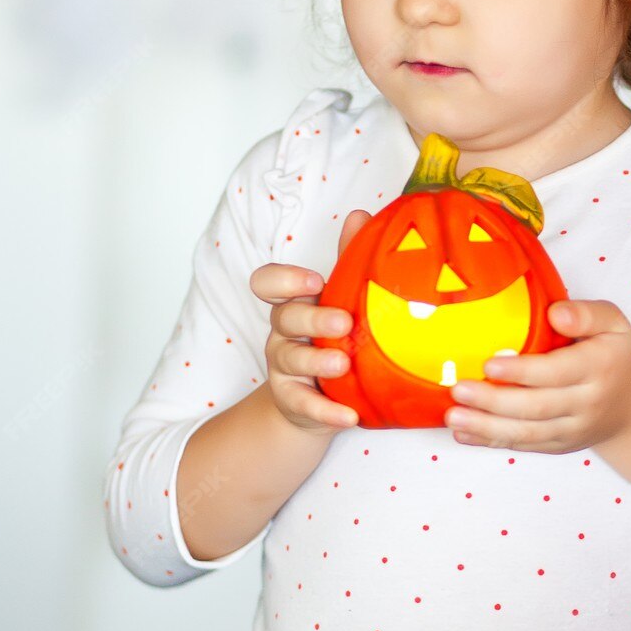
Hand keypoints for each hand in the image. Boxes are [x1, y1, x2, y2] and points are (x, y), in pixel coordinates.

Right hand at [249, 209, 370, 432]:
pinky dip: (327, 412)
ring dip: (317, 362)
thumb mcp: (342, 299)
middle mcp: (283, 332)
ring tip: (343, 365)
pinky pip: (304, 405)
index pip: (268, 282)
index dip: (285, 279)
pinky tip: (350, 416)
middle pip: (284, 318)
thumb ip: (350, 259)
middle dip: (312, 318)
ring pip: (290, 359)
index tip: (314, 279)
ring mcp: (284, 367)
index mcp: (294, 302)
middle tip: (344, 323)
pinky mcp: (293, 402)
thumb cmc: (333, 338)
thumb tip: (363, 214)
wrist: (317, 400)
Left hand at [445, 298, 630, 453]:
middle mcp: (588, 402)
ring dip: (487, 427)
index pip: (558, 372)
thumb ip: (587, 313)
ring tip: (454, 416)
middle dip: (494, 401)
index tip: (489, 365)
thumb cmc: (613, 355)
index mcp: (600, 366)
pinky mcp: (559, 446)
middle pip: (537, 406)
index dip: (522, 372)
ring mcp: (573, 429)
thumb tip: (556, 314)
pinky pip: (524, 445)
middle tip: (459, 390)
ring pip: (528, 432)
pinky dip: (491, 441)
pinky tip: (464, 432)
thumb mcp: (613, 323)